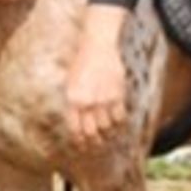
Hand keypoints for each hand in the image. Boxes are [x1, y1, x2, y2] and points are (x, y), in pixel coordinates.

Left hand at [66, 5, 128, 149]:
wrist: (97, 45)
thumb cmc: (82, 64)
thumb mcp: (71, 83)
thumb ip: (75, 104)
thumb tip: (79, 125)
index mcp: (72, 99)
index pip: (76, 129)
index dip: (80, 140)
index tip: (83, 146)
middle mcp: (87, 102)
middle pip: (92, 133)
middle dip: (94, 142)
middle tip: (98, 144)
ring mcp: (103, 99)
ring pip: (107, 127)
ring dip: (108, 134)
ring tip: (108, 135)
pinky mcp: (117, 94)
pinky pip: (120, 117)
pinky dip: (119, 123)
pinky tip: (118, 123)